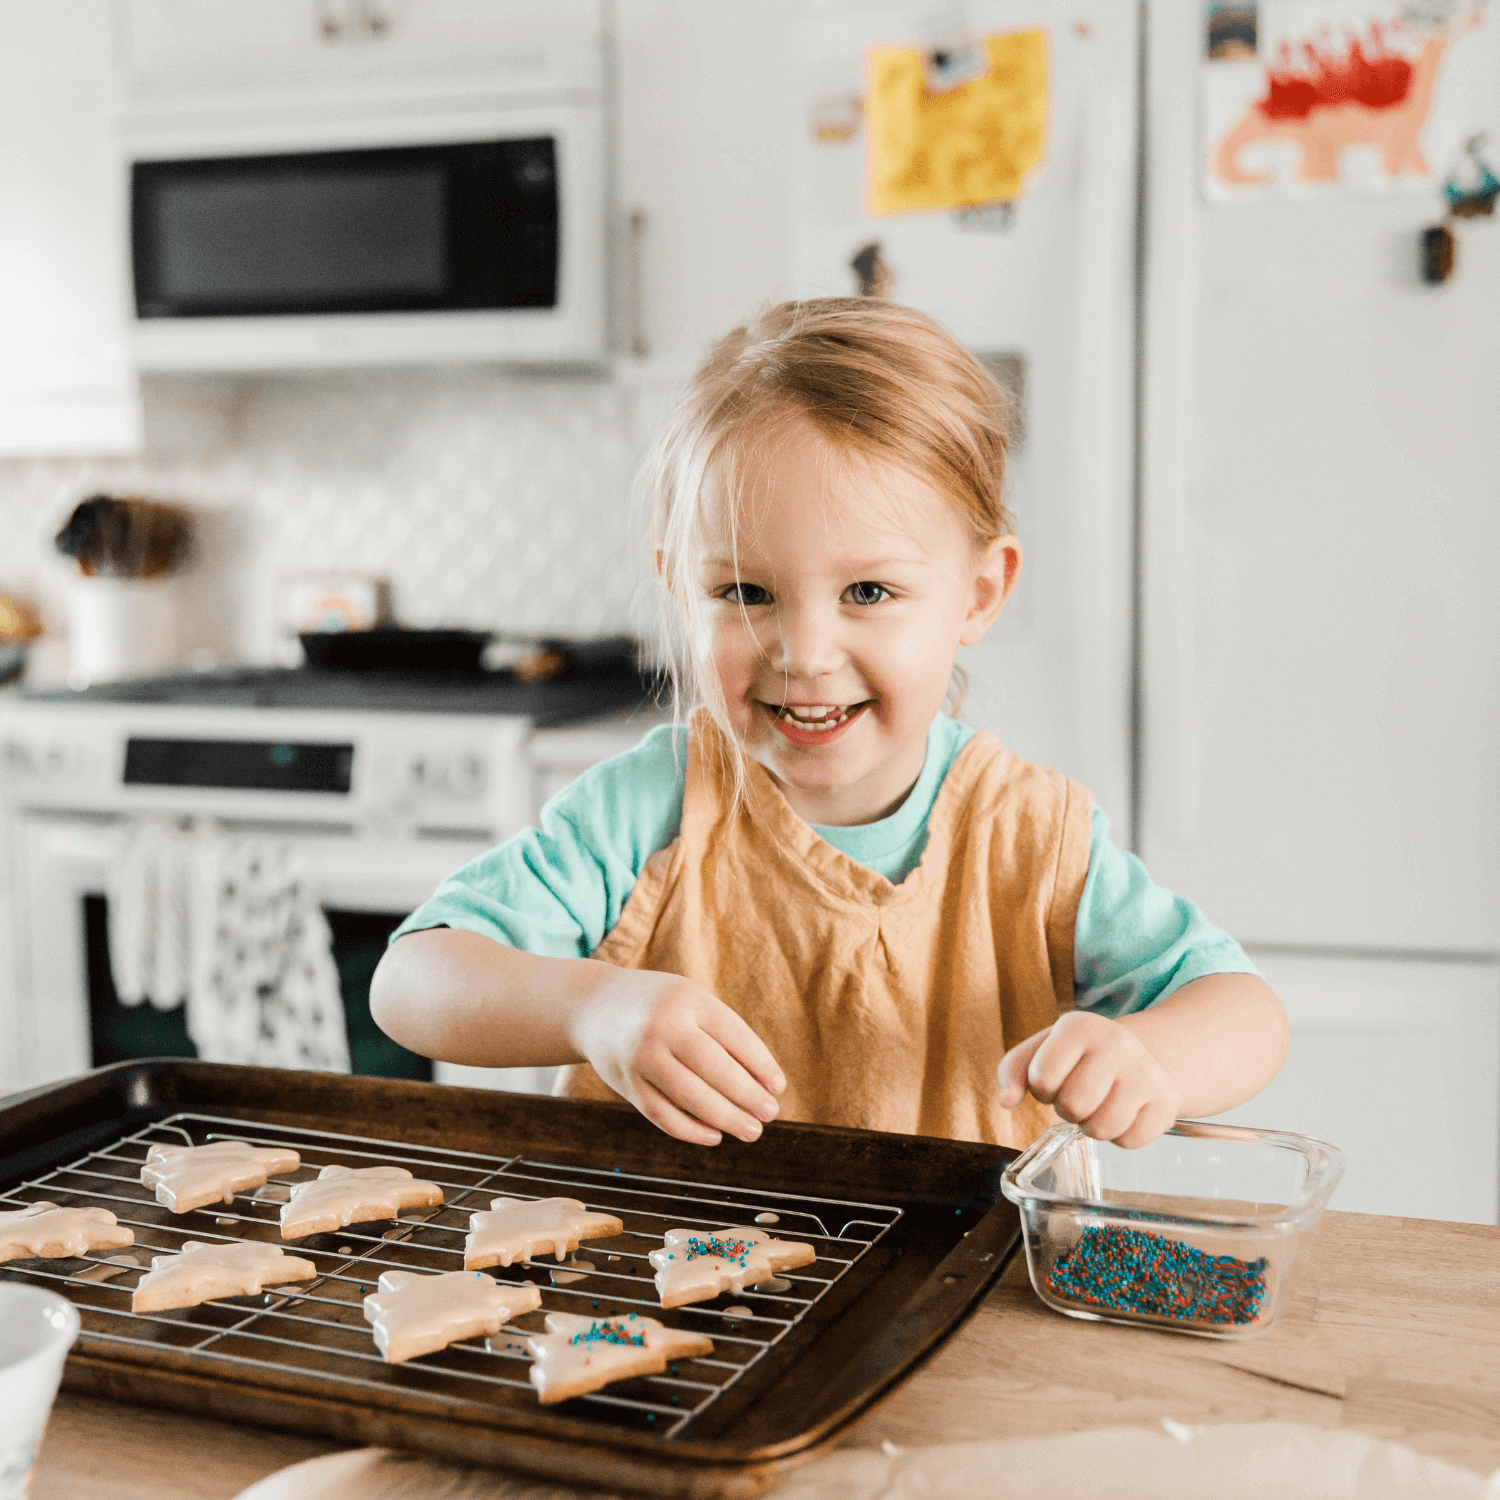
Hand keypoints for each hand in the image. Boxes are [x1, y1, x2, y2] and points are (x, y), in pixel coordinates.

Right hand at [568, 968, 785, 1146]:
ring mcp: (641, 1056)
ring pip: (690, 1096)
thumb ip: (723, 1033)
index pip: (734, 1035)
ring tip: (752, 1131)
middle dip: (747, 1095)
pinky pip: (663, 1114)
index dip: (761, 1065)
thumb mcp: (690, 1001)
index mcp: (687, 999)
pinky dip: (691, 1130)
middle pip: (714, 1068)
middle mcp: (662, 1026)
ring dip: (726, 1118)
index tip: (779, 1088)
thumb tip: (764, 1082)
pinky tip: (715, 1135)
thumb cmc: (660, 1006)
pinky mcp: (626, 1083)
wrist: (594, 1006)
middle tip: (771, 1114)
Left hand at [997, 1011, 1180, 1148]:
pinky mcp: (1168, 1100)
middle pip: (1074, 1105)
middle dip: (1068, 1109)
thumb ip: (1014, 1070)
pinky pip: (1131, 1140)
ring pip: (1104, 1128)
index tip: (1054, 1081)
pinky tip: (1122, 1115)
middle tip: (1076, 1098)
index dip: (1042, 1090)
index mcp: (1079, 1026)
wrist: (1140, 1052)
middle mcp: (1117, 1043)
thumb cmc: (1080, 1056)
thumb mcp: (1043, 1049)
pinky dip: (1121, 1137)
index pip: (1043, 1078)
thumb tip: (1006, 1101)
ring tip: (1097, 1107)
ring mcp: (1147, 1071)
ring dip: (1092, 1127)